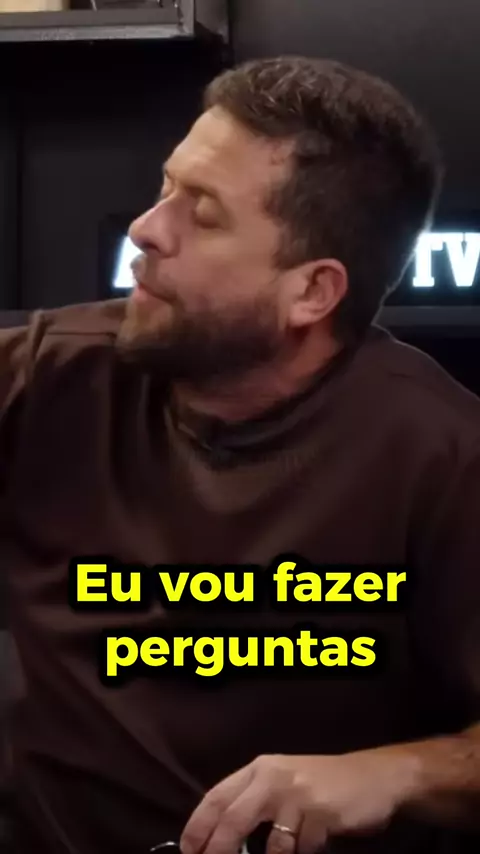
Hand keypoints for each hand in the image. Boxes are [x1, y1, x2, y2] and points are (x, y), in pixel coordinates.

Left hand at [180, 749, 417, 853]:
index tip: (188, 850)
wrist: (373, 776)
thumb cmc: (322, 782)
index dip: (198, 825)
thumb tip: (218, 837)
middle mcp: (274, 777)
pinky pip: (302, 850)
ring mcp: (298, 795)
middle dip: (218, 850)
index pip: (217, 796)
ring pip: (271, 845)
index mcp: (259, 768)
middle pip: (233, 819)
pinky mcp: (321, 814)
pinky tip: (314, 845)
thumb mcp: (283, 781)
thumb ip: (254, 801)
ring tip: (288, 851)